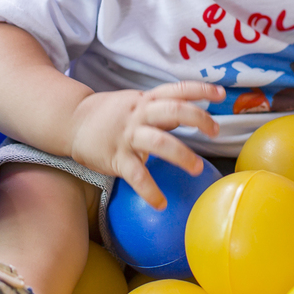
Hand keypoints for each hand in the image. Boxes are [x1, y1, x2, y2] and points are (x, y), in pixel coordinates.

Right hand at [67, 82, 224, 209]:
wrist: (72, 121)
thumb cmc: (111, 114)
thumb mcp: (136, 103)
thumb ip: (162, 109)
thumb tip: (194, 114)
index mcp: (147, 100)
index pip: (177, 89)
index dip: (200, 90)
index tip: (221, 95)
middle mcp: (139, 114)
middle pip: (173, 110)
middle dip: (198, 119)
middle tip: (215, 132)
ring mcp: (127, 135)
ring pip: (159, 142)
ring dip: (181, 155)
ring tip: (197, 169)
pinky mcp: (116, 157)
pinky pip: (136, 175)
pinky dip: (149, 191)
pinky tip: (161, 203)